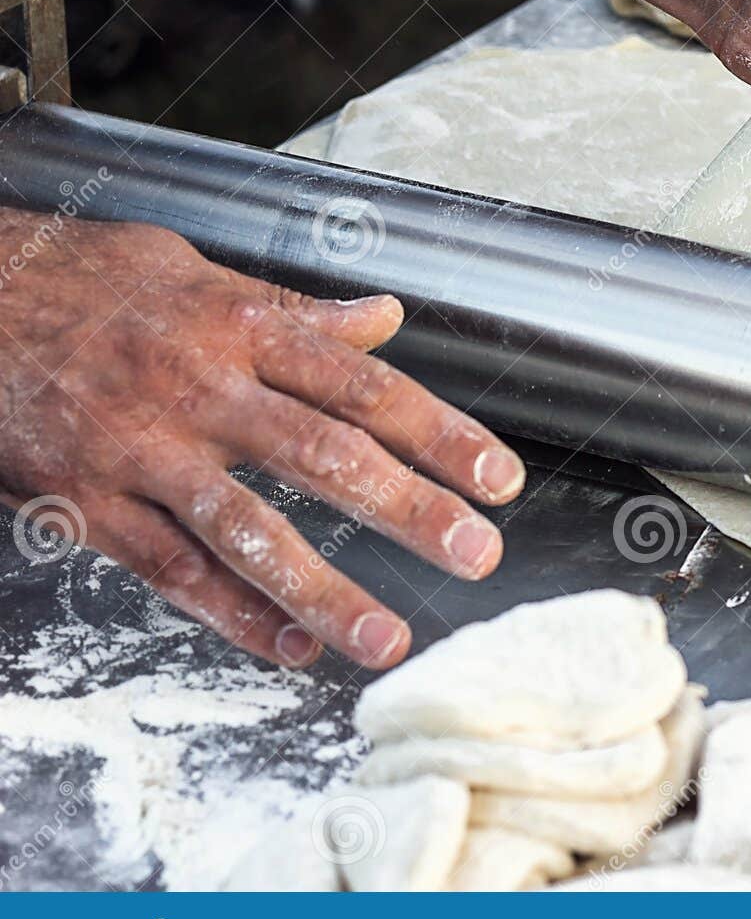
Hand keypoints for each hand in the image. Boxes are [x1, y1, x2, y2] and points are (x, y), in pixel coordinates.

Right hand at [0, 211, 525, 668]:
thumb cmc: (84, 281)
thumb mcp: (196, 272)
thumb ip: (294, 310)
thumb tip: (383, 318)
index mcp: (239, 327)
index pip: (364, 386)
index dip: (441, 433)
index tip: (498, 477)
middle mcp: (201, 388)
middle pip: (325, 455)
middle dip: (410, 510)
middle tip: (477, 555)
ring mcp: (142, 450)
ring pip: (246, 528)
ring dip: (324, 590)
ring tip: (387, 637)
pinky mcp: (87, 500)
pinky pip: (167, 567)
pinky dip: (229, 612)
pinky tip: (284, 647)